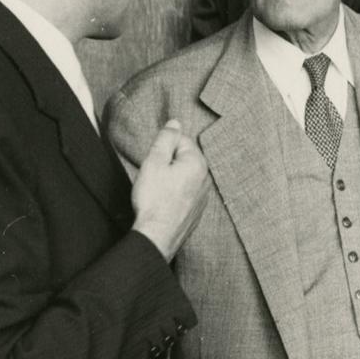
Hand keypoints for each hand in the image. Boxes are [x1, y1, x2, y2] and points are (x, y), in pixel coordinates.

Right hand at [131, 120, 208, 260]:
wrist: (157, 236)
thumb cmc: (154, 200)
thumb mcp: (154, 162)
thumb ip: (165, 139)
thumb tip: (175, 122)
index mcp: (198, 163)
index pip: (181, 141)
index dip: (162, 149)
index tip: (153, 162)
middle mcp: (206, 179)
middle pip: (184, 159)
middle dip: (168, 163)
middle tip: (153, 177)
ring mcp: (203, 197)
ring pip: (185, 177)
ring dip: (171, 179)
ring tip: (157, 191)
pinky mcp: (197, 211)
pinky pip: (185, 193)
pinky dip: (175, 194)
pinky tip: (164, 202)